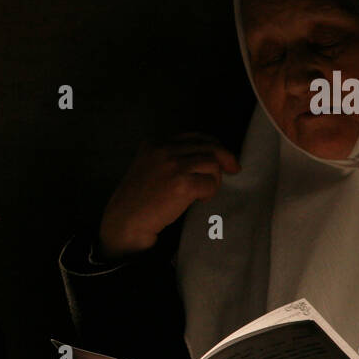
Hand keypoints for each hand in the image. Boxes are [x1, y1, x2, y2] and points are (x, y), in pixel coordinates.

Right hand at [97, 131, 239, 258]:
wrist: (125, 221)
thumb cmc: (137, 201)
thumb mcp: (147, 168)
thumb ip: (169, 159)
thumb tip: (206, 157)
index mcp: (154, 144)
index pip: (193, 136)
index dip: (212, 144)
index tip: (221, 156)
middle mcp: (163, 150)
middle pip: (207, 146)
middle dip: (225, 157)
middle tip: (234, 169)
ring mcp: (172, 165)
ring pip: (212, 163)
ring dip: (214, 179)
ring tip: (203, 192)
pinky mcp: (181, 183)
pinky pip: (210, 182)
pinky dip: (210, 192)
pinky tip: (200, 199)